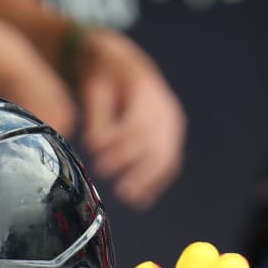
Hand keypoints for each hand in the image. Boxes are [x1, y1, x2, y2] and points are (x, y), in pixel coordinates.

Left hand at [75, 27, 186, 208]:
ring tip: (130, 199)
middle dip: (137, 168)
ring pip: (166, 156)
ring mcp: (172, 123)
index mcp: (146, 89)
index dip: (120, 144)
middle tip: (118, 189)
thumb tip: (95, 145)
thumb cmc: (104, 78)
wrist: (123, 67)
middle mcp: (165, 107)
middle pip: (156, 143)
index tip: (98, 157)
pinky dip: (156, 181)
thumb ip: (97, 116)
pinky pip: (168, 162)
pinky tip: (142, 200)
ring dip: (149, 180)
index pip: (138, 123)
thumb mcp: (95, 88)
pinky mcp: (170, 138)